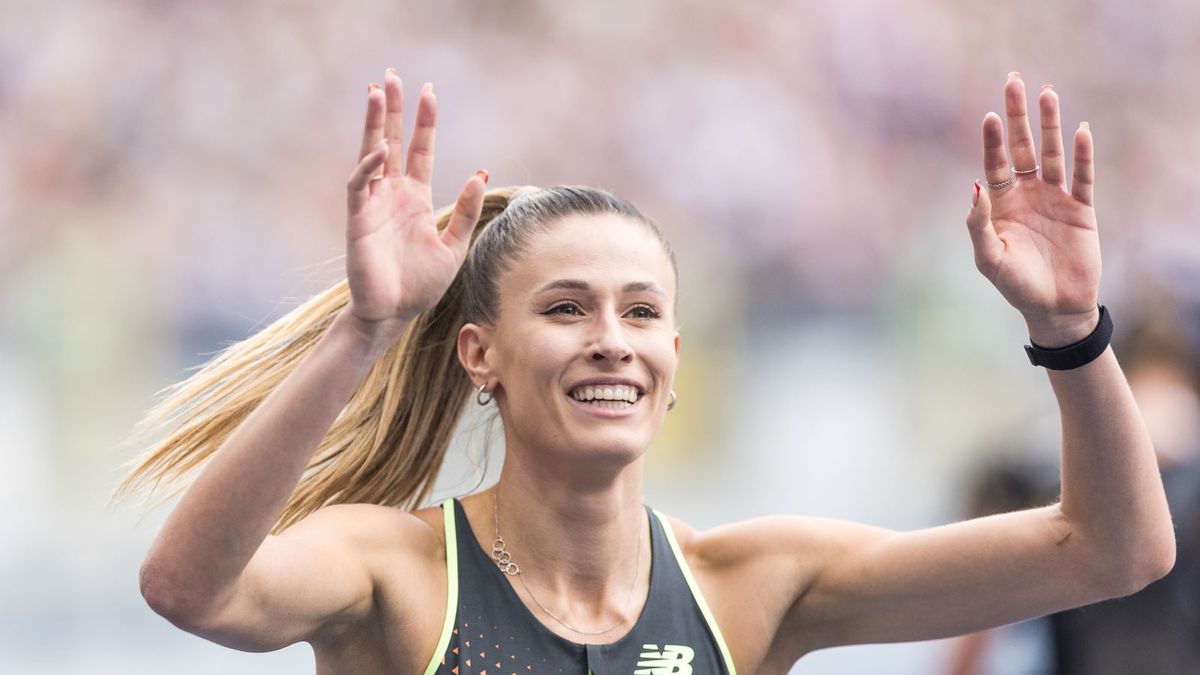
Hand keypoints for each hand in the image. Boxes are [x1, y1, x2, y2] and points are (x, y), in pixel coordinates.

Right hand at [345, 69, 486, 329]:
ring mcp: (373, 204)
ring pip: (370, 154)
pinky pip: (360, 186)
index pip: (419, 150)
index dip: (423, 122)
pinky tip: (379, 151)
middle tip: (391, 75)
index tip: (428, 92)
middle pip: (389, 141)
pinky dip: (368, 167)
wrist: (394, 314)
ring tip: (375, 91)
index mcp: (415, 199)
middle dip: (390, 109)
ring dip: (372, 124)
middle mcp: (392, 195)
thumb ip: (467, 210)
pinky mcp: (358, 219)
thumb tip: (481, 170)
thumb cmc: (421, 285)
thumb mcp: (454, 245)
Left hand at [966, 73, 1101, 345]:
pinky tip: (1081, 131)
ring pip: (1052, 154)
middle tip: (1013, 82)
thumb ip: (979, 224)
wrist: (1054, 308)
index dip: (993, 140)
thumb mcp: (989, 258)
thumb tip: (975, 186)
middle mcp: (1027, 193)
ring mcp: (1055, 198)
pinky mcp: (1081, 208)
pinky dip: (1082, 155)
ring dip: (1050, 125)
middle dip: (1017, 116)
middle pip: (1021, 146)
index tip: (990, 115)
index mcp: (1002, 203)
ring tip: (1047, 93)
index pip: (995, 163)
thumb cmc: (1016, 284)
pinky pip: (1082, 177)